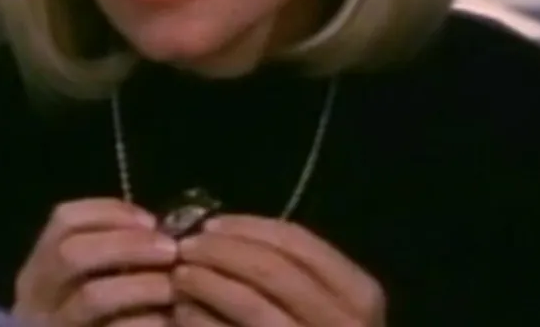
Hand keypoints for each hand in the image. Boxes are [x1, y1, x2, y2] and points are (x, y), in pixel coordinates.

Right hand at [12, 198, 179, 326]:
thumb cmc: (94, 324)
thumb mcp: (87, 286)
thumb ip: (110, 259)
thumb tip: (158, 230)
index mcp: (38, 270)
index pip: (64, 220)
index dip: (111, 214)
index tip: (152, 220)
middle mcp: (35, 300)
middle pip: (72, 254)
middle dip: (127, 245)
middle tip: (171, 250)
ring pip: (92, 297)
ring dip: (141, 285)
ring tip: (174, 287)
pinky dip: (145, 323)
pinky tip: (166, 321)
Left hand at [172, 215, 384, 325]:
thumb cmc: (308, 326)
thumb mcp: (317, 305)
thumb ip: (283, 271)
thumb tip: (219, 229)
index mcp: (360, 295)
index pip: (298, 242)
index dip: (247, 227)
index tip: (210, 223)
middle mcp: (347, 324)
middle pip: (272, 269)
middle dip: (221, 251)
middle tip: (184, 247)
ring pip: (252, 305)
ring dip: (206, 282)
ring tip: (179, 276)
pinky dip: (201, 320)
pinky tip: (182, 312)